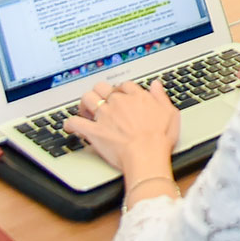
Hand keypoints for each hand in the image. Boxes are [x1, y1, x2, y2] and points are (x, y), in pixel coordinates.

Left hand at [64, 80, 178, 173]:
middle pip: (102, 87)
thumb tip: (156, 85)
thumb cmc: (159, 138)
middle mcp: (118, 102)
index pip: (123, 85)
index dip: (121, 90)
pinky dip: (70, 123)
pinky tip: (69, 126)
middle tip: (100, 100)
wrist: (146, 155)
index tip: (121, 97)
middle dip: (100, 92)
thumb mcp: (170, 113)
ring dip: (85, 103)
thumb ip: (161, 96)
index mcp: (136, 97)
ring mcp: (104, 116)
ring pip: (87, 98)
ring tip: (85, 109)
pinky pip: (75, 122)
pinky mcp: (93, 131)